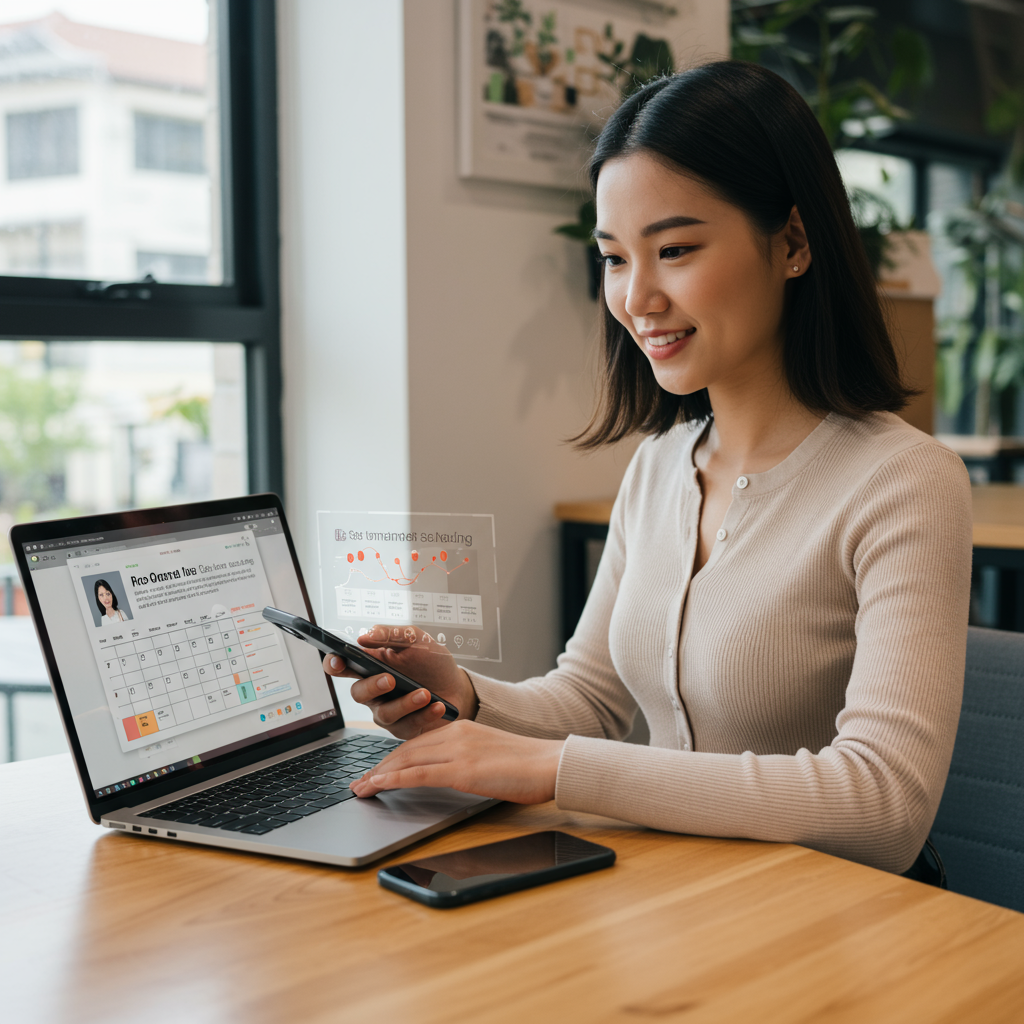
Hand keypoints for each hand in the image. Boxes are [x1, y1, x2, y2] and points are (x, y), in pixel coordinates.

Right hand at [322, 625, 478, 738]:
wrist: (457, 686)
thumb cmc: (432, 663)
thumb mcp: (417, 640)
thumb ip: (392, 635)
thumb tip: (366, 635)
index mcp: (372, 666)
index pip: (343, 666)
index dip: (334, 664)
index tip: (338, 660)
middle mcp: (375, 691)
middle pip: (358, 693)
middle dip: (372, 686)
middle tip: (390, 679)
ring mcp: (388, 711)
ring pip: (385, 714)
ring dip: (405, 703)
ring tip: (425, 694)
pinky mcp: (404, 728)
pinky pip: (408, 726)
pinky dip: (425, 714)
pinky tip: (438, 706)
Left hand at [349, 720, 563, 803]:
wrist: (552, 763)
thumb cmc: (528, 765)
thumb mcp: (490, 755)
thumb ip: (466, 759)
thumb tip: (448, 775)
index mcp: (461, 728)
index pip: (417, 742)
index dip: (392, 757)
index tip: (375, 770)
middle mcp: (455, 734)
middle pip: (405, 749)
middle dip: (378, 767)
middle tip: (359, 783)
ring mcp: (458, 750)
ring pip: (406, 759)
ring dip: (379, 774)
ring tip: (360, 789)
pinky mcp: (463, 769)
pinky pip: (419, 773)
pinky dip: (394, 778)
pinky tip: (379, 786)